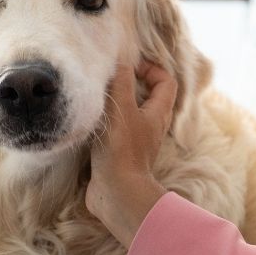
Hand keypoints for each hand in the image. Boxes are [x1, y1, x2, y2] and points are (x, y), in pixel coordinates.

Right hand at [87, 61, 177, 247]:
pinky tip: (89, 122)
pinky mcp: (120, 155)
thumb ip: (121, 81)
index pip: (166, 81)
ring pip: (130, 114)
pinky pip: (116, 131)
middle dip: (131, 84)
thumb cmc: (122, 149)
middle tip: (108, 79)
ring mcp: (136, 142)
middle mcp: (150, 126)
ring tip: (96, 97)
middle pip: (148, 97)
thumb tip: (122, 60)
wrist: (117, 194)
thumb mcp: (121, 108)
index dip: (151, 68)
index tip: (128, 67)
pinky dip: (105, 123)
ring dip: (115, 103)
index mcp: (157, 113)